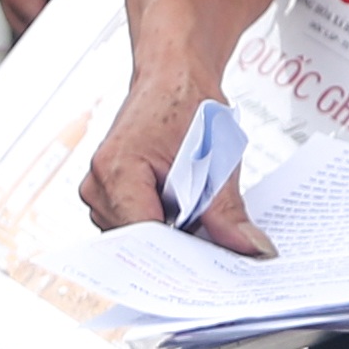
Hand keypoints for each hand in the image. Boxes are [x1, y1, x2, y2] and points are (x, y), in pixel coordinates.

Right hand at [0, 0, 93, 32]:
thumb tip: (69, 11)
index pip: (27, 10)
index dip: (53, 25)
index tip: (78, 34)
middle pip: (26, 19)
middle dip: (52, 25)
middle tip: (83, 32)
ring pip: (34, 12)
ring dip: (55, 14)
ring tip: (82, 16)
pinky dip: (58, 2)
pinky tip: (77, 3)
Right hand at [82, 76, 269, 255]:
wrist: (170, 77)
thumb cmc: (183, 102)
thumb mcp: (215, 156)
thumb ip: (226, 210)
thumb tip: (250, 248)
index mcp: (117, 170)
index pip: (143, 237)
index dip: (179, 258)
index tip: (212, 272)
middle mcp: (98, 185)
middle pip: (139, 245)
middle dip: (180, 251)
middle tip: (221, 257)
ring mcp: (100, 193)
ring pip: (139, 241)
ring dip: (173, 237)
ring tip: (204, 227)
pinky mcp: (110, 197)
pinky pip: (138, 227)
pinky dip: (166, 226)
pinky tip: (189, 220)